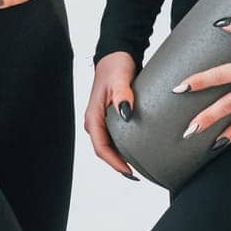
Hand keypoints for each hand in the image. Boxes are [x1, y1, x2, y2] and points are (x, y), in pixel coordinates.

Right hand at [84, 51, 139, 179]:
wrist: (116, 55)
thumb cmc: (116, 66)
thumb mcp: (120, 79)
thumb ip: (123, 96)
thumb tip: (126, 115)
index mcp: (93, 116)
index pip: (101, 147)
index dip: (114, 162)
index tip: (129, 172)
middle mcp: (95, 120)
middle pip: (104, 150)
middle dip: (118, 164)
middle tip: (137, 175)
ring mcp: (101, 119)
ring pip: (108, 145)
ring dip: (120, 156)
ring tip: (137, 165)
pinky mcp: (109, 117)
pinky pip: (113, 137)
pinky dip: (122, 146)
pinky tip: (135, 149)